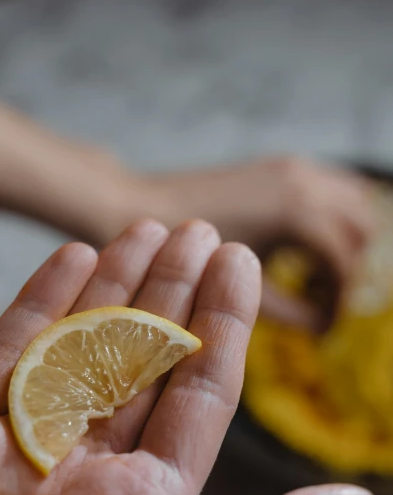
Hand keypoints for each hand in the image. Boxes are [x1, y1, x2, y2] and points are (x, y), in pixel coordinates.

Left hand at [148, 156, 375, 330]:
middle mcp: (303, 182)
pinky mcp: (278, 165)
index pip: (345, 264)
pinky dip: (330, 219)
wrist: (134, 207)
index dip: (339, 302)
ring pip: (351, 203)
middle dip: (349, 269)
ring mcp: (291, 166)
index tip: (326, 330)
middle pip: (360, 228)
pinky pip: (328, 188)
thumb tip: (321, 328)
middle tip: (322, 303)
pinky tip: (299, 252)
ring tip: (311, 279)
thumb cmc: (174, 255)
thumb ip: (289, 310)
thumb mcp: (239, 289)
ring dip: (344, 241)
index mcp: (298, 214)